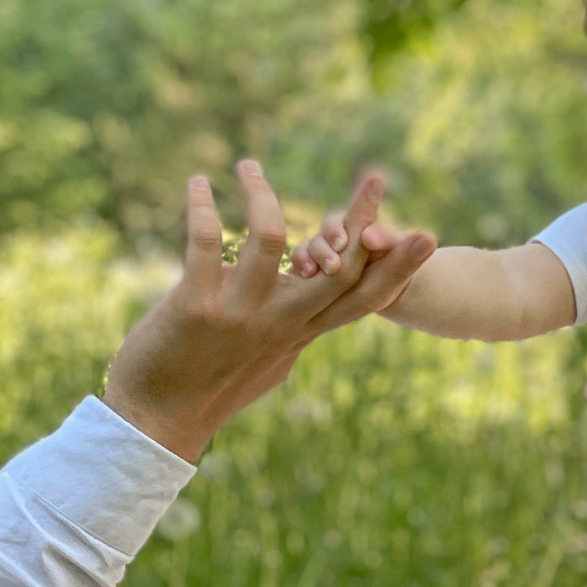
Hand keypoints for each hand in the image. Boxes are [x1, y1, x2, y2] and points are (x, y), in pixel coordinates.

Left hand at [104, 163, 435, 461]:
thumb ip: (292, 333)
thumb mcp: (268, 362)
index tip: (426, 233)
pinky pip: (205, 241)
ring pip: (272, 237)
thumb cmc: (211, 387)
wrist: (160, 421)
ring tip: (247, 165)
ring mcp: (241, 314)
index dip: (399, 267)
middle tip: (379, 176)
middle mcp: (280, 323)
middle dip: (363, 219)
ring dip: (262, 193)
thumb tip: (309, 322)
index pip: (363, 298)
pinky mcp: (197, 305)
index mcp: (301, 333)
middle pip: (340, 267)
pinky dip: (202, 207)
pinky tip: (197, 184)